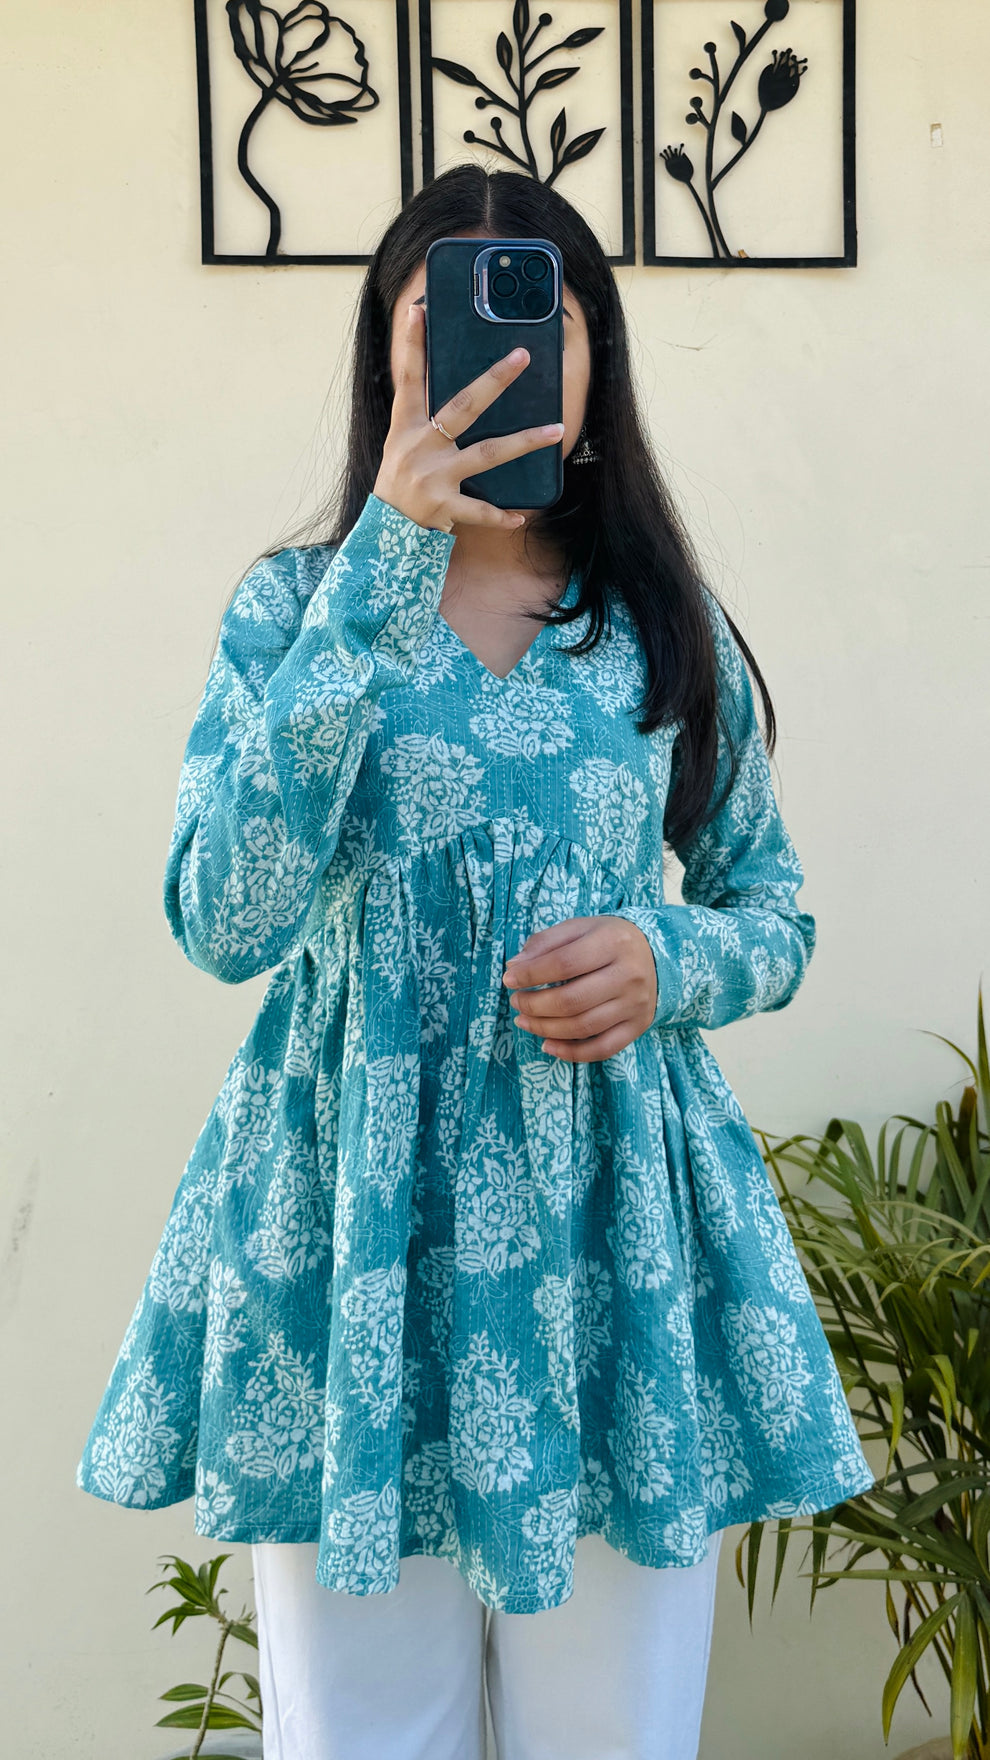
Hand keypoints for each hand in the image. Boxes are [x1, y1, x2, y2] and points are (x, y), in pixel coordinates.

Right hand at [373, 301, 563, 533]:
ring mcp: (434, 478)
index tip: (418, 311)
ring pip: (487, 455)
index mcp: (405, 427)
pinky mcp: (444, 508)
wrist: (384, 533)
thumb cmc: (399, 482)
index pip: (409, 379)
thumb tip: (459, 391)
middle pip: (462, 407)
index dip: (412, 345)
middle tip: (521, 357)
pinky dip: (500, 516)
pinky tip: (519, 518)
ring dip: (524, 442)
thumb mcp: (401, 445)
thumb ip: (424, 418)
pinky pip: (479, 511)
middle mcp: (420, 447)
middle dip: (493, 381)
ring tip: (556, 430)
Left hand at [502, 916, 657, 1062]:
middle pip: (572, 1001)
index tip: (509, 979)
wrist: (655, 956)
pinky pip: (602, 1048)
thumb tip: (514, 968)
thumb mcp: (579, 928)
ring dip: (545, 1029)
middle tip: (516, 1002)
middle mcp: (629, 975)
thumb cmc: (608, 940)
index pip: (564, 963)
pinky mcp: (638, 1026)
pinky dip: (571, 1053)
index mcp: (613, 943)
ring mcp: (635, 1004)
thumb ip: (545, 943)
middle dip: (535, 1005)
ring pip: (583, 1027)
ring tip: (524, 1021)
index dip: (531, 975)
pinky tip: (548, 1046)